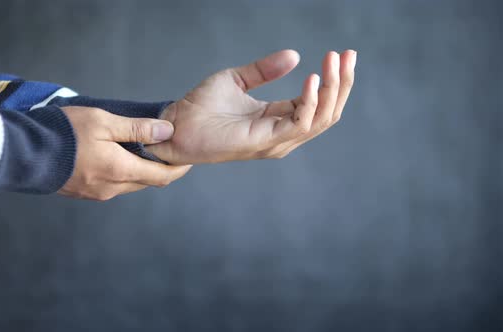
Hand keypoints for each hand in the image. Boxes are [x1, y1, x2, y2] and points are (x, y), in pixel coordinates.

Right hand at [58, 106, 191, 200]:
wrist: (22, 153)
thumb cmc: (62, 133)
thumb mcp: (103, 122)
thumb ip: (137, 129)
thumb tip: (167, 132)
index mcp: (120, 170)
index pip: (161, 176)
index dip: (178, 169)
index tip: (188, 159)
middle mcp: (112, 188)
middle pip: (147, 182)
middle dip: (162, 170)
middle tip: (170, 154)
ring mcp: (96, 193)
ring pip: (130, 185)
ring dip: (141, 172)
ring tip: (145, 153)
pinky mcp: (83, 193)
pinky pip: (113, 186)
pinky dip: (123, 174)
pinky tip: (119, 159)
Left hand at [146, 49, 356, 163]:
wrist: (176, 124)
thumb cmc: (201, 107)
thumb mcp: (237, 80)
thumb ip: (265, 70)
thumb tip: (295, 55)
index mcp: (278, 118)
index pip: (319, 102)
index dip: (335, 79)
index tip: (344, 54)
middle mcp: (283, 132)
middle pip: (328, 111)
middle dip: (342, 83)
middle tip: (347, 55)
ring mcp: (277, 140)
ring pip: (321, 118)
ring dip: (332, 88)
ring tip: (334, 61)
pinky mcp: (266, 142)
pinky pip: (300, 123)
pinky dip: (310, 101)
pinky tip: (311, 79)